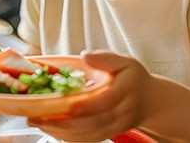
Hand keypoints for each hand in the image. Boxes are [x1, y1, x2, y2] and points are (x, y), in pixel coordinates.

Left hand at [28, 51, 151, 141]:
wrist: (151, 102)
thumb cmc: (134, 78)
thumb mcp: (125, 61)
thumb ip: (105, 58)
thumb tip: (85, 56)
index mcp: (125, 91)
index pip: (105, 101)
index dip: (86, 106)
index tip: (67, 105)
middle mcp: (121, 113)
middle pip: (92, 123)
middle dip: (63, 122)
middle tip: (37, 116)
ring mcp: (115, 127)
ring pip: (87, 135)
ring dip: (61, 132)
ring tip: (38, 122)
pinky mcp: (108, 135)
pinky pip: (87, 140)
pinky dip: (68, 137)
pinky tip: (52, 129)